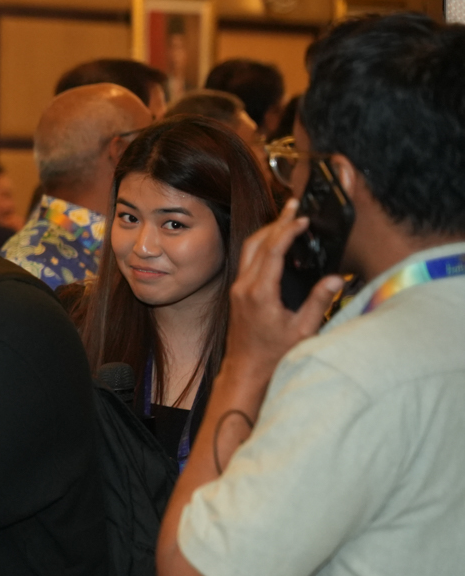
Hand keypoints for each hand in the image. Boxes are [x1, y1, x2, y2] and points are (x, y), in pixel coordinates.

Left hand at [224, 199, 343, 383]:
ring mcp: (238, 288)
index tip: (303, 218)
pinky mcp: (238, 292)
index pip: (273, 250)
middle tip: (294, 205)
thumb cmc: (273, 354)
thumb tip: (337, 278)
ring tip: (287, 217)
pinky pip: (248, 260)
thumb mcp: (303, 329)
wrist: (246, 370)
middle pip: (258, 243)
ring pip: (249, 249)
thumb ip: (319, 301)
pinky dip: (262, 245)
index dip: (288, 230)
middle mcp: (244, 286)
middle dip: (277, 222)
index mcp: (260, 292)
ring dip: (267, 231)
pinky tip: (276, 242)